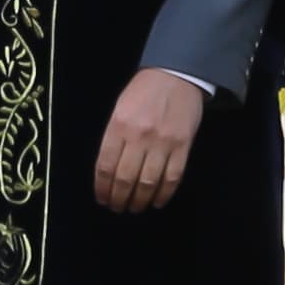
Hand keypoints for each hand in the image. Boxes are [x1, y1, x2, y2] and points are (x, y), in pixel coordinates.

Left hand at [93, 70, 204, 213]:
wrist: (176, 75)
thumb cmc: (144, 91)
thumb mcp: (120, 108)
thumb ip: (114, 136)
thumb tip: (108, 170)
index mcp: (118, 126)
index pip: (106, 165)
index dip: (102, 188)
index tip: (102, 199)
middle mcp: (139, 136)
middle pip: (125, 178)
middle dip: (119, 199)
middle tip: (117, 208)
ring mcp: (162, 143)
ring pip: (148, 183)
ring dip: (140, 201)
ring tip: (135, 208)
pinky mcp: (183, 146)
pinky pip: (172, 177)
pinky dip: (164, 194)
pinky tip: (157, 202)